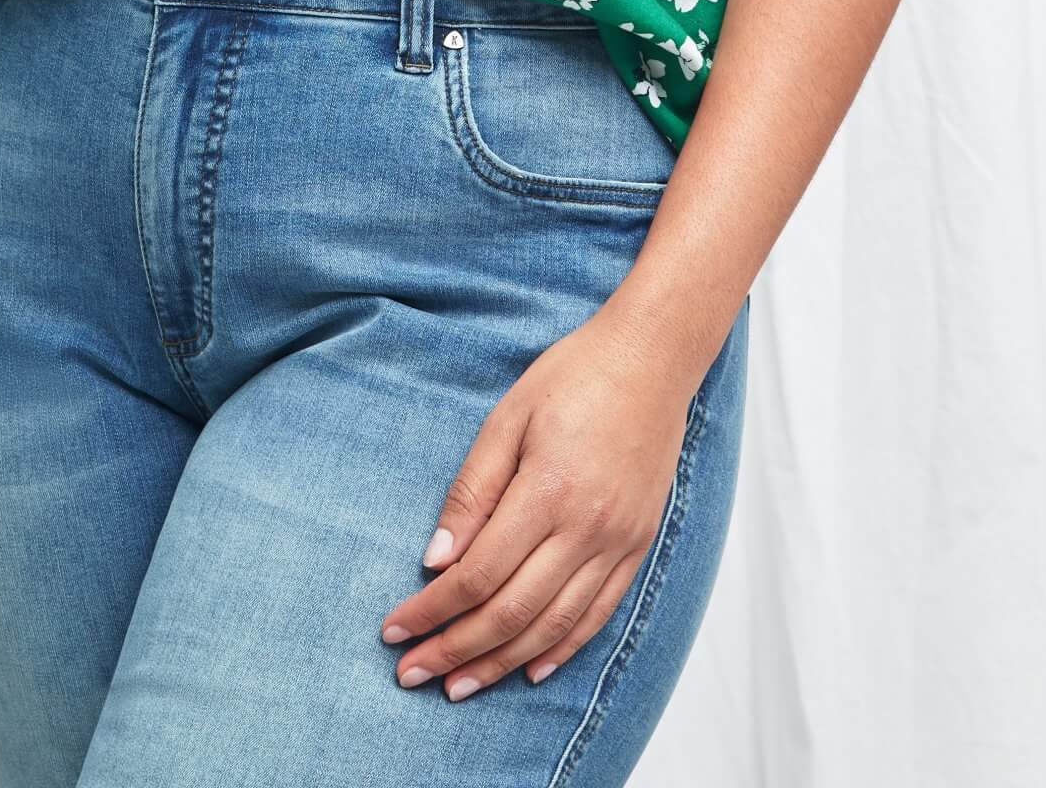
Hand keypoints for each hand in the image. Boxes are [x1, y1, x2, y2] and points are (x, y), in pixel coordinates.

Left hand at [378, 300, 716, 701]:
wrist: (651, 360)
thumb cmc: (573, 377)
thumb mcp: (508, 417)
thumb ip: (472, 491)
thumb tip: (436, 560)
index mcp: (548, 491)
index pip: (478, 574)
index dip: (432, 609)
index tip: (394, 629)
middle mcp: (587, 528)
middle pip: (511, 611)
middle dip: (455, 649)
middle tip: (411, 674)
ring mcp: (618, 542)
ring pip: (553, 626)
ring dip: (501, 664)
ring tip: (459, 686)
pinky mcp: (638, 546)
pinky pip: (598, 614)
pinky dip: (562, 649)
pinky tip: (529, 670)